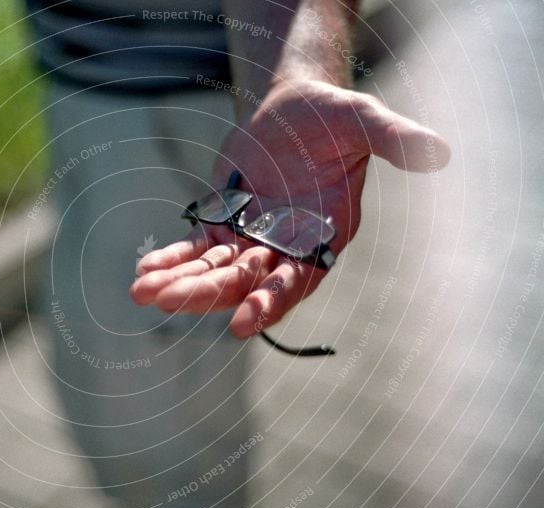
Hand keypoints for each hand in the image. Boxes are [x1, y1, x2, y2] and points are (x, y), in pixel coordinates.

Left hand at [129, 80, 449, 337]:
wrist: (295, 109)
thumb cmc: (332, 117)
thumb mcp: (362, 120)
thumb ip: (393, 138)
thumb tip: (440, 152)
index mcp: (323, 238)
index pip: (297, 280)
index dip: (270, 301)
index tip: (240, 324)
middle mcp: (287, 249)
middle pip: (244, 282)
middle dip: (207, 294)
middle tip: (166, 302)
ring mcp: (252, 241)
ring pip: (213, 271)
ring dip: (179, 282)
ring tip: (141, 291)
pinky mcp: (225, 226)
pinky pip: (196, 249)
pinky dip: (172, 259)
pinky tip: (145, 269)